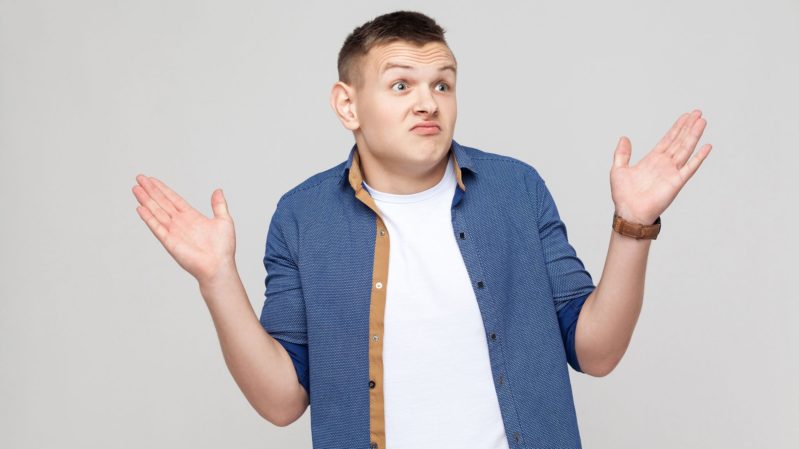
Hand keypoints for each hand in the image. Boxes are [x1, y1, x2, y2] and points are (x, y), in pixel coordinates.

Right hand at [132, 175, 235, 283]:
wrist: (218, 266)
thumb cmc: (223, 248)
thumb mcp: (224, 221)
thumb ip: (219, 205)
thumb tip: (218, 190)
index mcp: (192, 217)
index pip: (173, 199)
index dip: (162, 189)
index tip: (152, 180)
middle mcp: (180, 223)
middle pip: (162, 202)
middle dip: (150, 190)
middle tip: (139, 178)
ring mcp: (174, 231)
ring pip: (157, 212)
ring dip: (146, 200)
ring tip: (136, 188)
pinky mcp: (169, 241)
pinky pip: (157, 227)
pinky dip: (148, 218)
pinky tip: (140, 207)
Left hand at [610, 109, 712, 223]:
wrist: (629, 212)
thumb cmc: (623, 195)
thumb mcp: (618, 169)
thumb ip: (622, 154)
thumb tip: (624, 138)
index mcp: (652, 160)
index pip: (668, 139)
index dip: (677, 127)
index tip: (686, 116)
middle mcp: (664, 164)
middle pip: (679, 140)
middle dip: (688, 126)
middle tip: (698, 112)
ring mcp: (672, 172)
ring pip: (685, 149)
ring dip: (694, 135)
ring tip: (702, 121)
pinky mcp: (677, 182)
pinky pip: (690, 167)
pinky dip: (699, 157)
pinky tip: (707, 146)